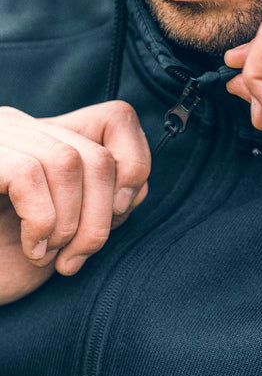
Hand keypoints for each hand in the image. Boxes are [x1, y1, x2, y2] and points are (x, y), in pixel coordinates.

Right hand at [0, 101, 149, 304]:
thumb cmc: (12, 256)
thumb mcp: (73, 226)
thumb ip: (106, 200)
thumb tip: (131, 190)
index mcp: (54, 138)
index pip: (117, 118)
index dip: (135, 164)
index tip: (120, 211)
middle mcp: (27, 128)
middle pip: (98, 155)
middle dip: (100, 217)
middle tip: (78, 255)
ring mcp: (1, 137)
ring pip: (69, 162)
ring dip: (71, 224)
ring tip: (52, 255)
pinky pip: (28, 175)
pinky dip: (41, 221)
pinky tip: (32, 248)